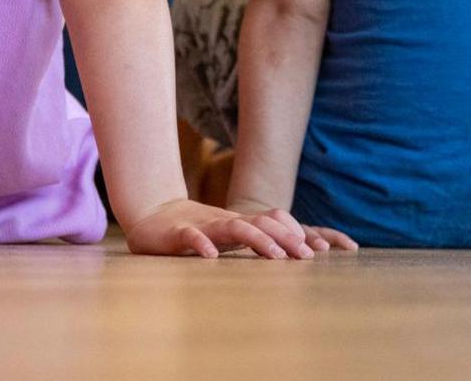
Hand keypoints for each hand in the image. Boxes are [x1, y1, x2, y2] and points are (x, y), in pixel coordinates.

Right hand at [124, 199, 345, 258]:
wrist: (150, 214)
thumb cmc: (194, 228)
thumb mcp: (228, 232)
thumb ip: (255, 237)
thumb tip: (296, 246)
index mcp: (239, 223)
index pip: (274, 221)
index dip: (297, 232)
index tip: (320, 250)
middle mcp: (225, 222)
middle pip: (261, 223)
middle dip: (286, 238)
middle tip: (307, 256)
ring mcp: (202, 226)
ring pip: (234, 228)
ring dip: (257, 240)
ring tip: (276, 255)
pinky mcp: (177, 234)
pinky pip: (191, 237)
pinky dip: (201, 245)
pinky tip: (210, 256)